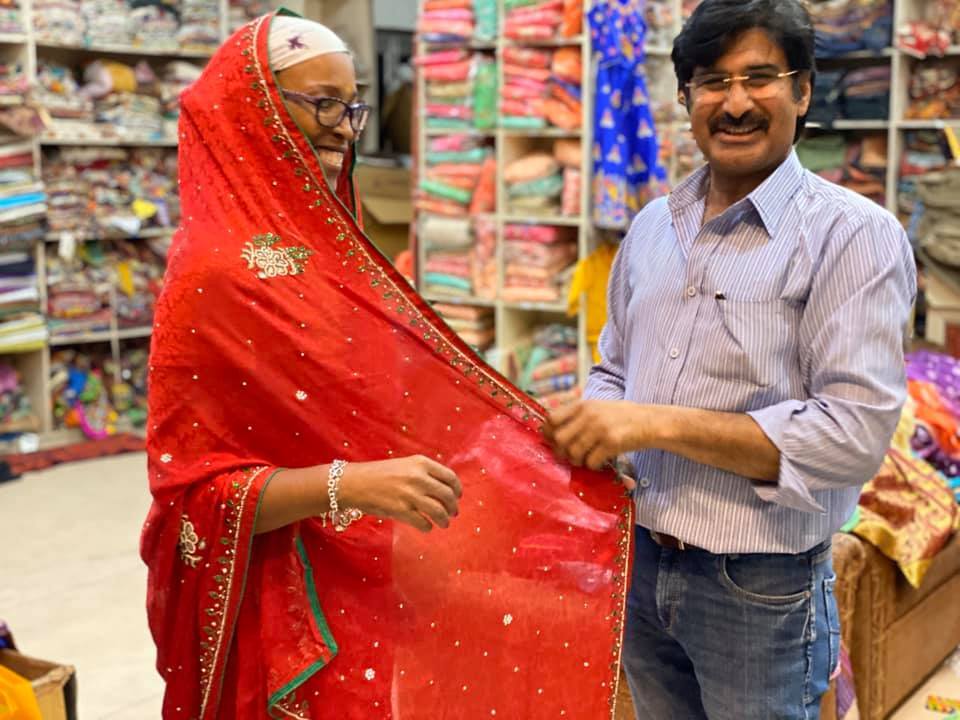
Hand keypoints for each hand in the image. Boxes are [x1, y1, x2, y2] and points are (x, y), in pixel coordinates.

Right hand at [338, 455, 461, 532]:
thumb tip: (445, 489)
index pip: (450, 477)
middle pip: (448, 495)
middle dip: (453, 507)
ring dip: (445, 519)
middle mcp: (418, 477)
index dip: (457, 489)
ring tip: (444, 523)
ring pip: (439, 511)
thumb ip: (424, 473)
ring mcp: (410, 494)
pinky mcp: (401, 511)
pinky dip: (428, 527)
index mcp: (421, 463)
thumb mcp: (405, 465)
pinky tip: (426, 526)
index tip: (458, 496)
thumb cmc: (380, 474)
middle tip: (453, 513)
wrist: (354, 483)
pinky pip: (424, 523)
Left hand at [543, 400, 650, 470]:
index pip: (552, 418)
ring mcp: (600, 429)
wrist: (650, 421)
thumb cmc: (622, 416)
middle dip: (561, 451)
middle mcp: (589, 415)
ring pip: (573, 452)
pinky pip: (591, 461)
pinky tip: (598, 462)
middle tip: (568, 455)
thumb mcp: (597, 407)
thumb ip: (577, 415)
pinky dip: (592, 466)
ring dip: (576, 461)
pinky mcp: (611, 443)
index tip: (552, 440)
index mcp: (582, 405)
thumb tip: (551, 429)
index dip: (548, 432)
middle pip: (559, 438)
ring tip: (584, 460)